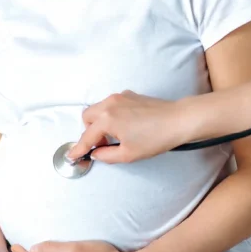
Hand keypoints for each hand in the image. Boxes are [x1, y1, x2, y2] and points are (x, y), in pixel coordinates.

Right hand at [68, 90, 190, 163]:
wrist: (178, 120)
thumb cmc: (155, 138)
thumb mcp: (128, 154)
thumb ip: (106, 155)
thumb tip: (96, 153)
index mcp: (107, 119)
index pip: (87, 136)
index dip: (78, 148)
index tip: (72, 156)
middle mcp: (109, 104)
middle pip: (87, 117)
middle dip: (89, 131)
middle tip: (102, 145)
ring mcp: (120, 97)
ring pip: (98, 109)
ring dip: (99, 123)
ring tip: (114, 136)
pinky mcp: (129, 95)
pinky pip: (111, 105)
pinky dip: (110, 115)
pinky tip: (125, 126)